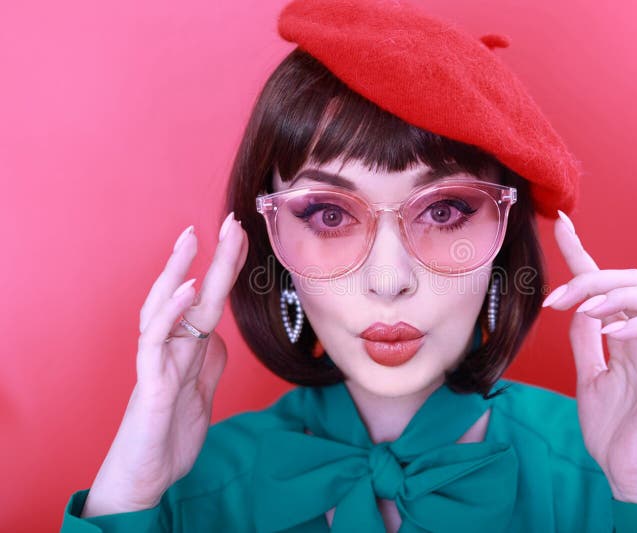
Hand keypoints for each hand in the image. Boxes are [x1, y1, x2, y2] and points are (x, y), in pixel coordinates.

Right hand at [81, 211, 248, 516]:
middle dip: (208, 257)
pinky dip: (169, 314)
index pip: (207, 299)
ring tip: (195, 238)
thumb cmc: (169, 433)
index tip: (241, 237)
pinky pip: (156, 343)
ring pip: (162, 307)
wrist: (147, 476)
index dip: (224, 269)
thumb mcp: (201, 394)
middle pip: (186, 292)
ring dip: (178, 272)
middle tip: (228, 220)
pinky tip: (186, 291)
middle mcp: (169, 348)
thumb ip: (209, 364)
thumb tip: (219, 339)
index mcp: (186, 348)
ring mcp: (157, 363)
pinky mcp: (150, 385)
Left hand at [542, 210, 636, 506]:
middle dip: (593, 279)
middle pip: (632, 280)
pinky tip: (611, 331)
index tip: (560, 224)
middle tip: (558, 299)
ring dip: (617, 296)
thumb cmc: (613, 427)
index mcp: (623, 333)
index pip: (605, 283)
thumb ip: (585, 342)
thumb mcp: (588, 376)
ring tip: (586, 311)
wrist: (627, 470)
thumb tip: (576, 308)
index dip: (583, 252)